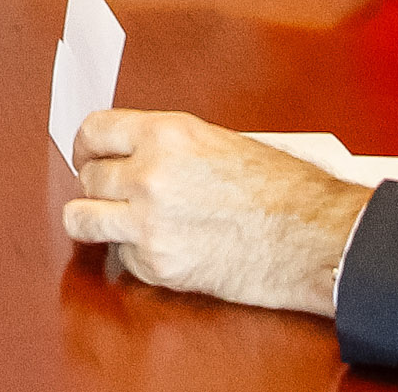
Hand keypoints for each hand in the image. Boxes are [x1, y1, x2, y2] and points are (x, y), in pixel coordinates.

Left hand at [64, 109, 369, 317]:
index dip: (87, 145)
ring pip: (82, 219)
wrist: (315, 239)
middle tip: (114, 192)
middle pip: (87, 177)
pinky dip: (137, 255)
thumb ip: (169, 146)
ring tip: (114, 221)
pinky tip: (165, 246)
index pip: (93, 131)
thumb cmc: (285, 191)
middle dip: (99, 184)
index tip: (87, 154)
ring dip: (96, 219)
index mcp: (166, 135)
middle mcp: (149, 175)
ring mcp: (148, 223)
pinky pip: (122, 257)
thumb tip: (135, 152)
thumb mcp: (219, 142)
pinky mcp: (158, 265)